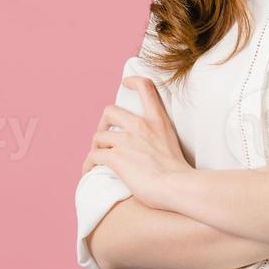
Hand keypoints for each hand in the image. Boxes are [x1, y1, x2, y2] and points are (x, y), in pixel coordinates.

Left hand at [83, 76, 192, 210]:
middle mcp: (141, 125)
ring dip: (95, 147)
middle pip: (109, 111)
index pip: (146, 87)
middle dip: (102, 124)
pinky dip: (88, 163)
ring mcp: (127, 140)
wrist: (178, 186)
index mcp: (158, 120)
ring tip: (97, 158)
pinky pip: (93, 155)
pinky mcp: (116, 157)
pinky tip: (90, 171)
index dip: (133, 81)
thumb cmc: (179, 173)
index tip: (125, 83)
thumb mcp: (173, 144)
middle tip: (104, 137)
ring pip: (98, 136)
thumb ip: (159, 137)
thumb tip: (149, 148)